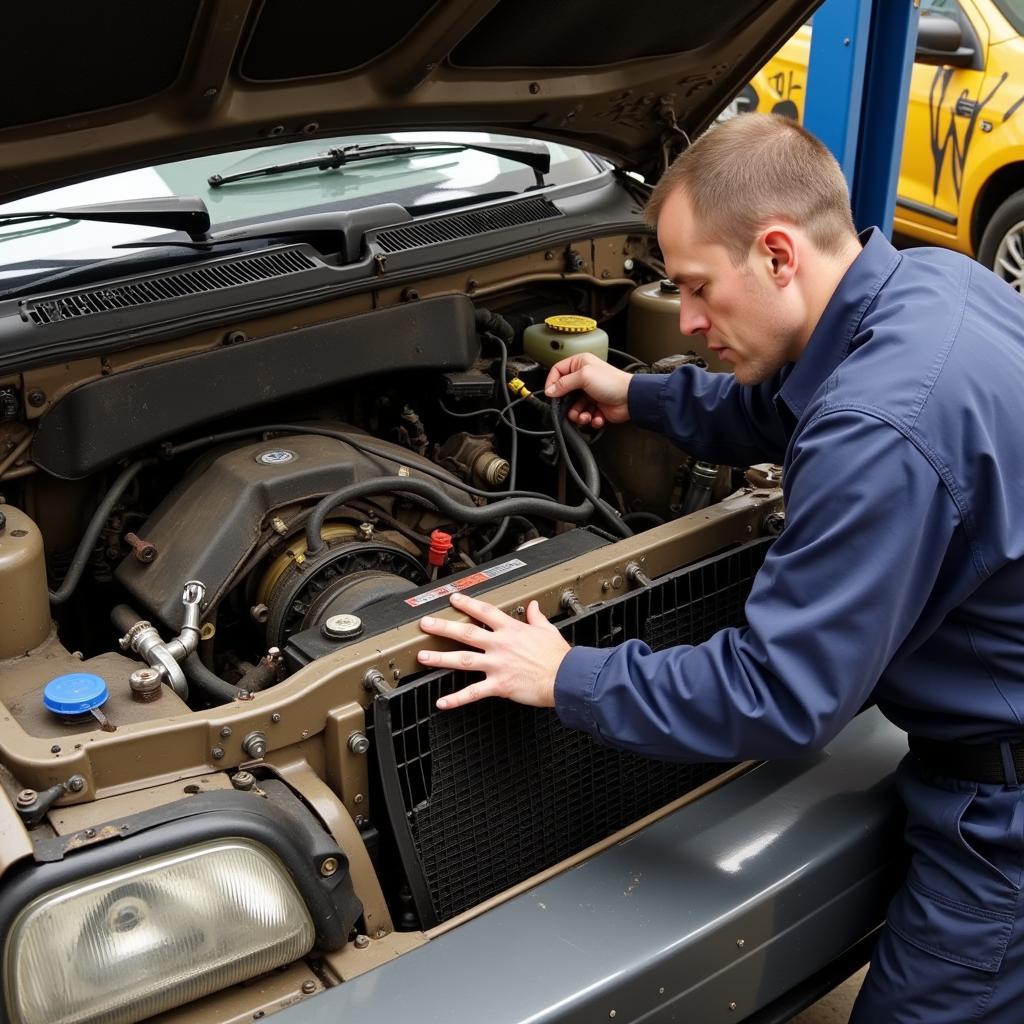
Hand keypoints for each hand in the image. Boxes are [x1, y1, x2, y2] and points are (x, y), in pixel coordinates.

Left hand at [417, 591, 569, 709]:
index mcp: (512, 629)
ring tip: (423, 657)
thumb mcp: (548, 630)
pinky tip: (442, 701)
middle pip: (466, 633)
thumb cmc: (559, 657)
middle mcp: (501, 645)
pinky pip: (473, 692)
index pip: (485, 612)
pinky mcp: (499, 685)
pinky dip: (456, 698)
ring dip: (441, 658)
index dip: (467, 604)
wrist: (567, 678)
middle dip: (443, 627)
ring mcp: (498, 665)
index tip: (453, 599)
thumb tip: (534, 606)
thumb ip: (536, 617)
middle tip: (425, 624)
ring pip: (463, 660)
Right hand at [544, 353, 632, 428]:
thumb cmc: (612, 382)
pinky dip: (589, 419)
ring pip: (573, 408)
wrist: (630, 398)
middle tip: (570, 408)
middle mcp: (583, 378)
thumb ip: (564, 383)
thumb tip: (550, 390)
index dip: (552, 383)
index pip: (557, 371)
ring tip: (585, 415)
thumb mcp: (584, 376)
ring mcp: (589, 393)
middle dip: (566, 404)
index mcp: (580, 364)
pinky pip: (584, 415)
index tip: (551, 393)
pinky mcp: (594, 406)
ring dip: (578, 415)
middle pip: (564, 393)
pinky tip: (595, 416)